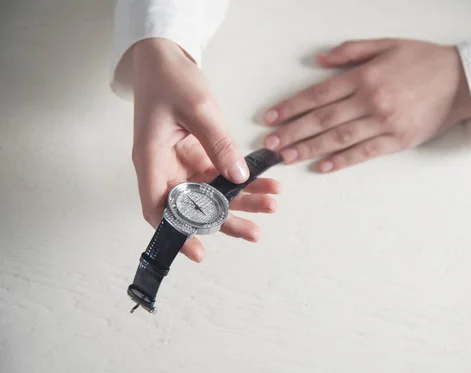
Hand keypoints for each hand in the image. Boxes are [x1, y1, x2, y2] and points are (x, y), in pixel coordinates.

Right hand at [131, 38, 279, 261]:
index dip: (176, 233)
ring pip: (211, 194)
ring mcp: (180, 164)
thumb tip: (239, 176)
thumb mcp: (198, 107)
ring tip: (271, 204)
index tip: (197, 252)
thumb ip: (219, 143)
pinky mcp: (195, 156)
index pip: (157, 208)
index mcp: (151, 159)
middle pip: (191, 207)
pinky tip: (266, 183)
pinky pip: (220, 176)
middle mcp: (163, 168)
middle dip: (225, 221)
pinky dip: (242, 180)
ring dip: (241, 200)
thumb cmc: (170, 78)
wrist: (163, 58)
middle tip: (255, 232)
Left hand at [262, 39, 470, 171]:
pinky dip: (342, 160)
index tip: (271, 118)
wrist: (463, 80)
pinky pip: (364, 152)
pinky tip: (323, 167)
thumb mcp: (386, 44)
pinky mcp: (397, 140)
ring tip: (287, 157)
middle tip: (270, 144)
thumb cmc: (424, 60)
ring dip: (309, 148)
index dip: (291, 108)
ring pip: (338, 138)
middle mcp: (370, 100)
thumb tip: (318, 61)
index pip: (318, 95)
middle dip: (292, 132)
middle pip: (322, 119)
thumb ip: (349, 52)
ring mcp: (384, 123)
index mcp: (364, 76)